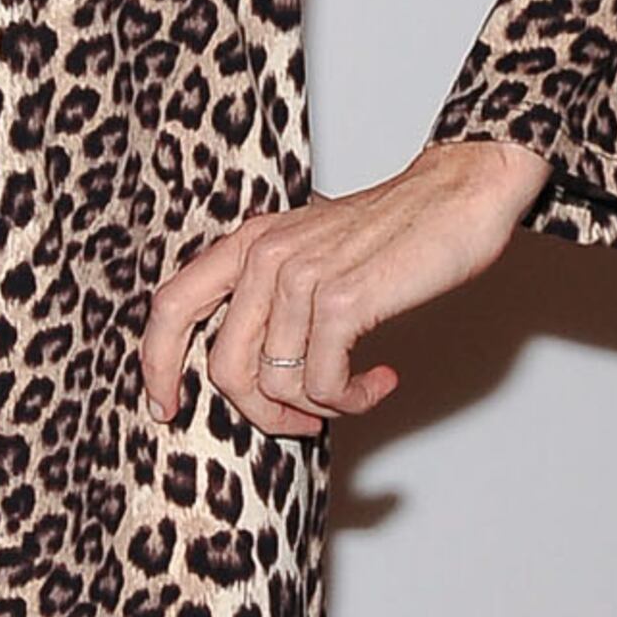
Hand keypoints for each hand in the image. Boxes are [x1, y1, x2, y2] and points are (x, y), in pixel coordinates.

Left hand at [142, 134, 551, 442]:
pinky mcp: (344, 301)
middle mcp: (265, 255)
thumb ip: (272, 294)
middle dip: (261, 411)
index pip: (171, 307)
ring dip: (322, 405)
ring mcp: (301, 277)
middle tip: (302, 423)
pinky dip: (352, 399)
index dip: (157, 365)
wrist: (460, 193)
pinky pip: (324, 385)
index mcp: (248, 243)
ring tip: (356, 390)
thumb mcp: (311, 249)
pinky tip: (379, 380)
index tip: (165, 408)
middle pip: (225, 368)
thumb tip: (256, 371)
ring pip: (278, 384)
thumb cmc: (393, 230)